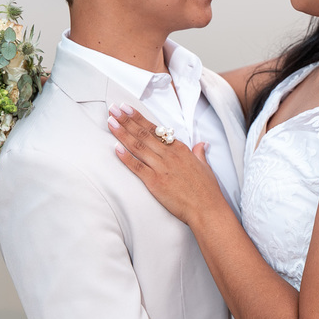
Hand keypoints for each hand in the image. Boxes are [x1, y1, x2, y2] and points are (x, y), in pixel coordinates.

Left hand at [107, 103, 225, 225]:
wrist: (207, 209)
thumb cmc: (207, 190)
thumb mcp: (205, 167)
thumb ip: (199, 153)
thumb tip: (201, 145)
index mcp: (180, 149)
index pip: (156, 130)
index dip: (139, 118)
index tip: (127, 109)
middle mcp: (169, 155)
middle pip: (144, 134)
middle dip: (127, 120)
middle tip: (114, 109)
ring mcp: (161, 168)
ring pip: (138, 146)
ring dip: (123, 133)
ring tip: (111, 122)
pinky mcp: (155, 183)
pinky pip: (137, 167)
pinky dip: (126, 157)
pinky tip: (116, 148)